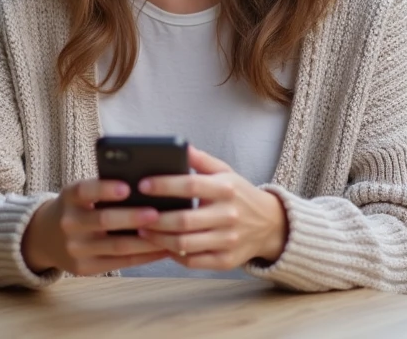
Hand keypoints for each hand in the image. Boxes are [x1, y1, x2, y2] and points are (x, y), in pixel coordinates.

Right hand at [20, 179, 169, 275]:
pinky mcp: (84, 268)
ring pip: (116, 246)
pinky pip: (119, 263)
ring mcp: (75, 249)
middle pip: (103, 220)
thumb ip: (103, 189)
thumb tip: (147, 188)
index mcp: (68, 197)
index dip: (105, 189)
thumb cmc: (76, 208)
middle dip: (132, 217)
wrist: (45, 237)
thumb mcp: (79, 194)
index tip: (127, 187)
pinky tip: (161, 249)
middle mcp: (69, 223)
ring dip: (146, 241)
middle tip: (157, 213)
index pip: (85, 190)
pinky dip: (143, 256)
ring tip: (168, 233)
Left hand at [136, 147, 287, 270]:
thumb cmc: (238, 194)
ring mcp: (228, 240)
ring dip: (159, 239)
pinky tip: (163, 246)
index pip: (191, 185)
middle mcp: (228, 215)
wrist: (271, 224)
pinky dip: (174, 255)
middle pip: (184, 220)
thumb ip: (201, 160)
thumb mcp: (225, 172)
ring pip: (185, 244)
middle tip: (135, 214)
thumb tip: (179, 145)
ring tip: (143, 231)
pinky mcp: (227, 261)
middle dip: (155, 219)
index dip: (164, 185)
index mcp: (226, 189)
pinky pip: (193, 261)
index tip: (142, 185)